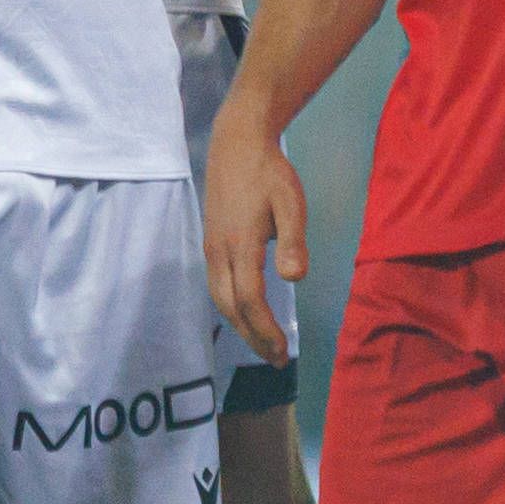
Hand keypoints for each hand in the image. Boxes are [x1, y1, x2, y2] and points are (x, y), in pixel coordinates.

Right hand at [205, 120, 312, 359]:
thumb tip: (294, 278)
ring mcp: (211, 248)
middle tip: (277, 360)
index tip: (283, 351)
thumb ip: (293, 239)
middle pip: (231, 308)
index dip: (265, 329)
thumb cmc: (269, 171)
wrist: (236, 143)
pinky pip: (217, 286)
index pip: (250, 299)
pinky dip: (232, 308)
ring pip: (220, 299)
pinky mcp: (210, 243)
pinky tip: (247, 313)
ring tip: (264, 345)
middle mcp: (219, 252)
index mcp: (240, 244)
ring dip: (241, 327)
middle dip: (253, 338)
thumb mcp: (290, 200)